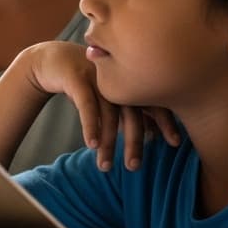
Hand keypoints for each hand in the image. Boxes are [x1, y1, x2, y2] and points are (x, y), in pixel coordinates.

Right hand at [16, 42, 180, 171]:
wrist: (52, 59)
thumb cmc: (86, 82)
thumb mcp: (108, 95)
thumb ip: (128, 111)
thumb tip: (153, 134)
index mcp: (129, 81)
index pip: (153, 102)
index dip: (165, 122)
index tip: (175, 143)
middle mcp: (117, 79)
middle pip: (132, 113)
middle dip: (134, 142)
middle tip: (133, 167)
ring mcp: (97, 77)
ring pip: (108, 114)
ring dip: (108, 142)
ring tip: (105, 167)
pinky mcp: (76, 78)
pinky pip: (87, 105)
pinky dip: (91, 126)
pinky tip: (92, 145)